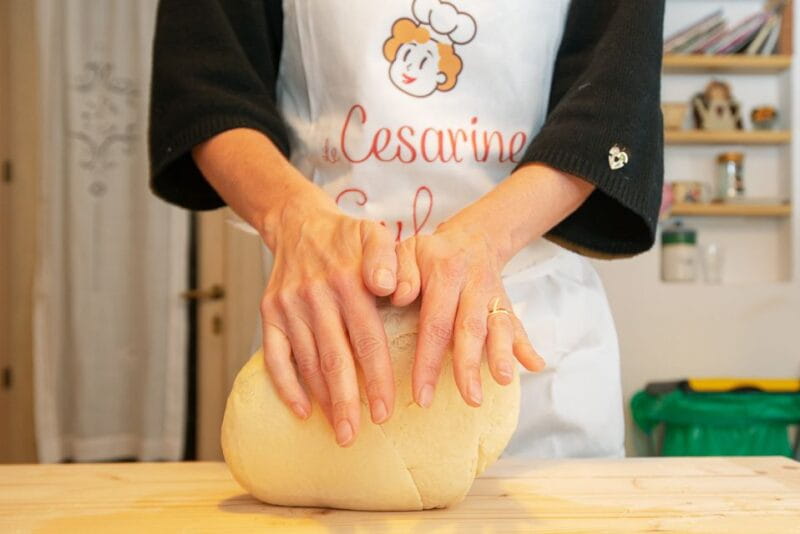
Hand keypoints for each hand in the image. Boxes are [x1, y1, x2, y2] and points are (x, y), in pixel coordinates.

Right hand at [259, 193, 399, 446]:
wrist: (299, 223)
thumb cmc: (347, 239)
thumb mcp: (375, 235)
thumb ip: (388, 259)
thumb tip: (392, 290)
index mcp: (347, 281)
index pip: (367, 338)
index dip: (377, 377)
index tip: (387, 410)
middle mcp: (316, 295)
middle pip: (334, 358)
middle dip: (347, 401)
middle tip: (356, 435)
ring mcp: (289, 305)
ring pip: (306, 361)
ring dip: (322, 400)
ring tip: (339, 431)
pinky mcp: (269, 312)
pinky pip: (274, 355)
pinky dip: (286, 385)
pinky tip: (303, 410)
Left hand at [391, 221, 545, 407]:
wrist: (470, 238)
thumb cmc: (429, 254)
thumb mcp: (408, 251)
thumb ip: (399, 271)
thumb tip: (398, 296)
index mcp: (444, 273)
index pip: (435, 321)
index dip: (428, 360)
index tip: (422, 395)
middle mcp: (472, 284)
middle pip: (471, 328)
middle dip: (470, 365)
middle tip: (470, 399)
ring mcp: (493, 295)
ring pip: (498, 326)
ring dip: (502, 355)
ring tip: (501, 381)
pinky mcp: (506, 304)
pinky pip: (518, 324)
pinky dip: (527, 346)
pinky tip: (535, 365)